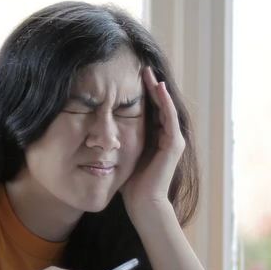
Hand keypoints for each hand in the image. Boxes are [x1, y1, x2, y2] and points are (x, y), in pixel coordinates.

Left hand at [120, 66, 185, 211]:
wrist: (143, 203)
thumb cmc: (130, 183)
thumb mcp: (121, 154)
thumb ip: (116, 141)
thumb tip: (96, 130)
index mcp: (154, 137)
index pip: (149, 109)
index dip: (141, 93)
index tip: (129, 77)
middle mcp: (166, 136)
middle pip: (159, 104)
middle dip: (150, 86)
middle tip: (141, 67)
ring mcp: (173, 139)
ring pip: (165, 107)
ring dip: (157, 88)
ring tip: (148, 72)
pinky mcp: (174, 144)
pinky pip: (169, 117)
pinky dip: (164, 101)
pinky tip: (157, 87)